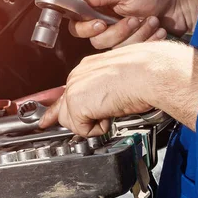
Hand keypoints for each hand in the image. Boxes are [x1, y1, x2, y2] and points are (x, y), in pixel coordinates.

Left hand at [39, 41, 197, 134]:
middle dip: (82, 119)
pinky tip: (111, 113)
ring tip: (112, 110)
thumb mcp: (121, 79)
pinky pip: (82, 130)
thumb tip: (105, 103)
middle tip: (106, 115)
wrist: (150, 71)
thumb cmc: (147, 72)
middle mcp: (77, 76)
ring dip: (92, 124)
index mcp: (88, 67)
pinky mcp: (76, 104)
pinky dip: (99, 129)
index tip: (47, 120)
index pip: (67, 92)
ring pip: (70, 121)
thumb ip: (104, 90)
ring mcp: (74, 89)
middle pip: (65, 110)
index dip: (59, 110)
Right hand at [70, 0, 197, 49]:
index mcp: (100, 9)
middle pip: (96, 41)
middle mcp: (107, 25)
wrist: (181, 5)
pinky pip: (133, 53)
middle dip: (117, 32)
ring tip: (152, 20)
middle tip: (133, 19)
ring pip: (115, 48)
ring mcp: (122, 38)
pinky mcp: (135, 48)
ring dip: (137, 34)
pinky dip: (148, 40)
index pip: (78, 25)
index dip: (85, 28)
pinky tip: (159, 30)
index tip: (100, 23)